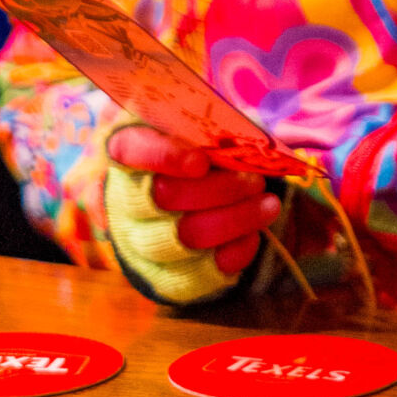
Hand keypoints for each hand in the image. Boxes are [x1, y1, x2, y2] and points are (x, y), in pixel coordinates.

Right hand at [106, 125, 277, 278]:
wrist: (201, 192)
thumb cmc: (202, 146)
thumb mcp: (204, 124)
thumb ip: (220, 123)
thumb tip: (258, 131)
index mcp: (129, 148)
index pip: (132, 149)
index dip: (165, 157)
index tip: (201, 162)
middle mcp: (126, 197)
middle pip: (164, 196)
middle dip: (217, 189)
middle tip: (255, 180)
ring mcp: (143, 239)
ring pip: (185, 236)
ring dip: (234, 220)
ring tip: (270, 205)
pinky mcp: (168, 273)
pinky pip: (200, 271)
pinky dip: (233, 252)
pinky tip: (254, 234)